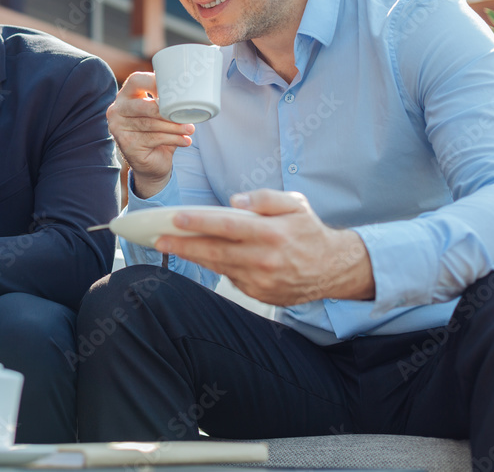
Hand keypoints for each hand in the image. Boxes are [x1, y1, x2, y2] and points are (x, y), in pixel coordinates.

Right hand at [107, 72, 193, 197]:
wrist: (151, 164)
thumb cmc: (157, 133)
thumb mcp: (161, 114)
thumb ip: (166, 101)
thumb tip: (188, 92)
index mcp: (125, 96)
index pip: (136, 81)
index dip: (154, 82)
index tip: (175, 89)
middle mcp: (117, 110)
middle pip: (143, 106)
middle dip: (167, 111)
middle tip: (186, 116)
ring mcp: (119, 128)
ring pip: (150, 124)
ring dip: (174, 127)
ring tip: (189, 129)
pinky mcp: (126, 144)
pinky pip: (153, 138)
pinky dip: (173, 139)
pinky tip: (185, 140)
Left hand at [154, 189, 374, 305]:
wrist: (333, 269)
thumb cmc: (309, 232)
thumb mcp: (295, 204)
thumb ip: (265, 198)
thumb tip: (236, 202)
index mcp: (272, 233)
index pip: (227, 226)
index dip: (199, 223)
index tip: (175, 219)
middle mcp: (265, 259)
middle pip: (215, 252)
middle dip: (184, 245)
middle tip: (159, 240)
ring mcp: (262, 281)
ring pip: (219, 267)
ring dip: (193, 257)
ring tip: (170, 246)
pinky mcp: (260, 294)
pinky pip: (231, 278)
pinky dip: (216, 267)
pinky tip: (201, 257)